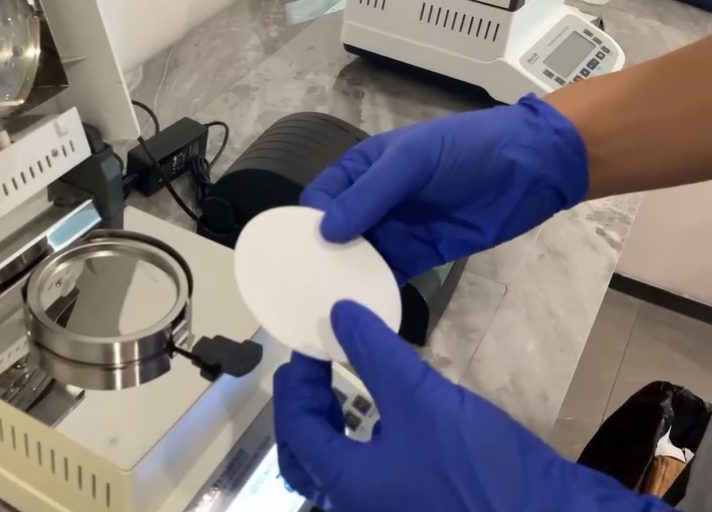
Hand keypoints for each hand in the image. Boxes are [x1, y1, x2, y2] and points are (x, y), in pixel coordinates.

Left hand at [273, 300, 672, 511]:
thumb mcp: (422, 399)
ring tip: (342, 390)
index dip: (297, 383)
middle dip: (304, 412)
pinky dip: (362, 447)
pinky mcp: (416, 509)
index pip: (297, 428)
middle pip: (305, 459)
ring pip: (336, 473)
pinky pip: (369, 480)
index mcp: (345, 484)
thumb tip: (338, 313)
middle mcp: (356, 506)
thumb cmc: (478, 466)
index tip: (311, 348)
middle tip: (313, 372)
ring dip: (331, 430)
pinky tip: (389, 422)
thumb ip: (376, 355)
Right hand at [301, 95, 588, 283]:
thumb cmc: (467, 150)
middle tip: (303, 292)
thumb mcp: (413, 161)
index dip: (303, 226)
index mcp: (361, 171)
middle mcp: (370, 204)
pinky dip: (373, 293)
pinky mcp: (417, 257)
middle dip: (318, 260)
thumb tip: (326, 232)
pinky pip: (386, 277)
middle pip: (331, 236)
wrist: (530, 168)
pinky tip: (361, 311)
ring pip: (356, 261)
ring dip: (343, 281)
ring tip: (325, 309)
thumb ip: (370, 194)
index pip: (319, 200)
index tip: (292, 257)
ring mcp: (393, 232)